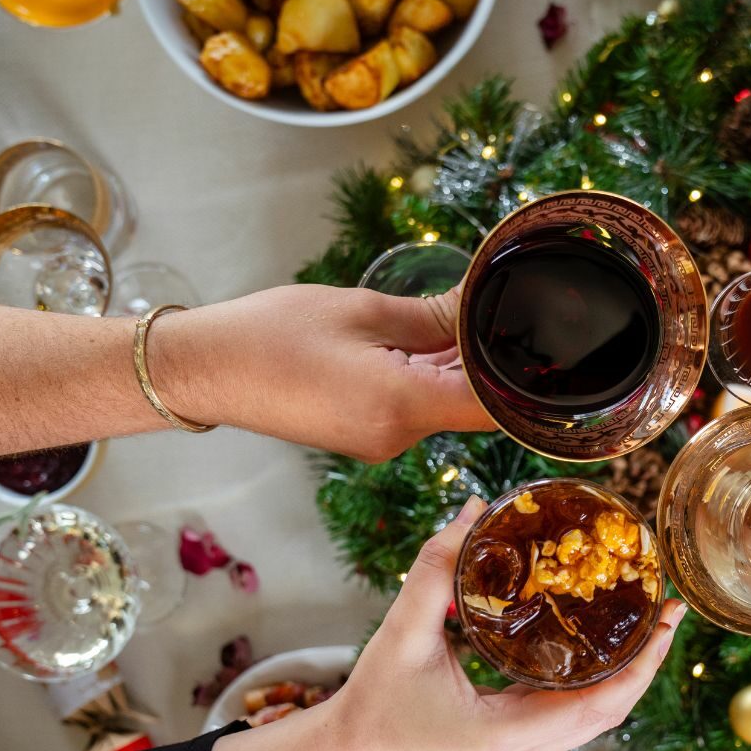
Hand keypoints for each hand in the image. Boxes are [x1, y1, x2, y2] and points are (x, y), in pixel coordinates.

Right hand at [159, 285, 493, 461]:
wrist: (205, 370)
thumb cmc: (272, 334)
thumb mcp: (363, 312)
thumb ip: (433, 317)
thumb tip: (481, 309)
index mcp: (402, 407)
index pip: (492, 406)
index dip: (525, 379)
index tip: (545, 343)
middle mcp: (396, 437)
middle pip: (471, 406)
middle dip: (491, 362)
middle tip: (509, 310)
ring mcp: (379, 441)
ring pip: (442, 404)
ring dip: (456, 365)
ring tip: (465, 313)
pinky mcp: (363, 434)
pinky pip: (413, 406)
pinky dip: (426, 376)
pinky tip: (427, 337)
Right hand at [325, 497, 685, 750]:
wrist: (352, 742)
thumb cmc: (376, 693)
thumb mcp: (403, 628)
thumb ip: (437, 568)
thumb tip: (474, 508)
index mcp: (505, 733)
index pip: (598, 704)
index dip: (640, 666)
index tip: (666, 623)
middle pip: (609, 713)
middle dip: (646, 665)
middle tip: (670, 612)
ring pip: (596, 719)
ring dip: (628, 676)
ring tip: (652, 626)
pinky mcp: (518, 746)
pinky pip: (575, 718)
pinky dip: (600, 685)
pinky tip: (611, 649)